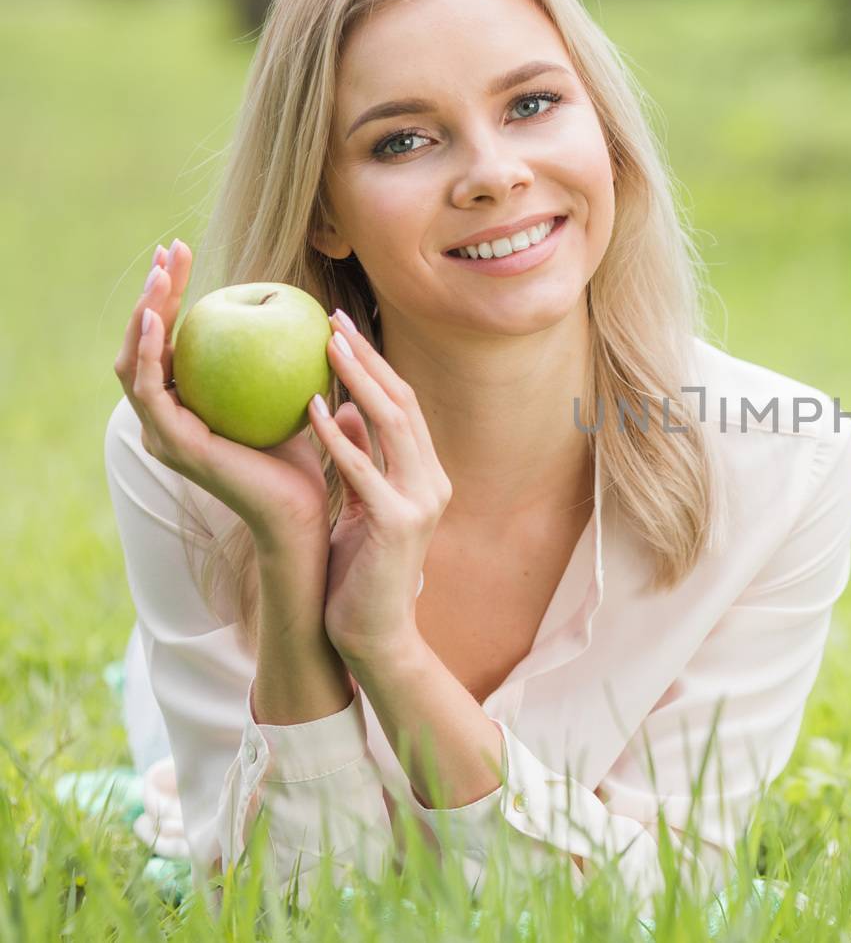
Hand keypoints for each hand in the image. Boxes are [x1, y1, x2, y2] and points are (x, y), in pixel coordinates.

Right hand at [112, 240, 330, 552]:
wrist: (303, 513)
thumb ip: (286, 360)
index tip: (184, 251)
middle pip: (144, 343)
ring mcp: (163, 433)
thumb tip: (310, 311)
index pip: (170, 339)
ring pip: (134, 361)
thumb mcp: (293, 395)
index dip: (172, 294)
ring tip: (160, 274)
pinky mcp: (174, 444)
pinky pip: (150, 390)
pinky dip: (148, 353)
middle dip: (152, 293)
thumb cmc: (304, 456)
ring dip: (144, 313)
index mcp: (186, 405)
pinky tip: (159, 320)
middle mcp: (165, 418)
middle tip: (168, 250)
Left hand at [310, 309, 452, 665]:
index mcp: (427, 476)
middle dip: (368, 356)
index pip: (404, 406)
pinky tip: (312, 406)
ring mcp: (420, 501)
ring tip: (325, 346)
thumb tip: (346, 407)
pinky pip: (363, 467)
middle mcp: (432, 481)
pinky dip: (339, 434)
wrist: (375, 636)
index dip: (375, 364)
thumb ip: (361, 460)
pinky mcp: (397, 522)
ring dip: (358, 378)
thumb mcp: (362, 507)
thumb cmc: (360, 575)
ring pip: (392, 422)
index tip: (341, 328)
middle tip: (332, 319)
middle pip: (403, 403)